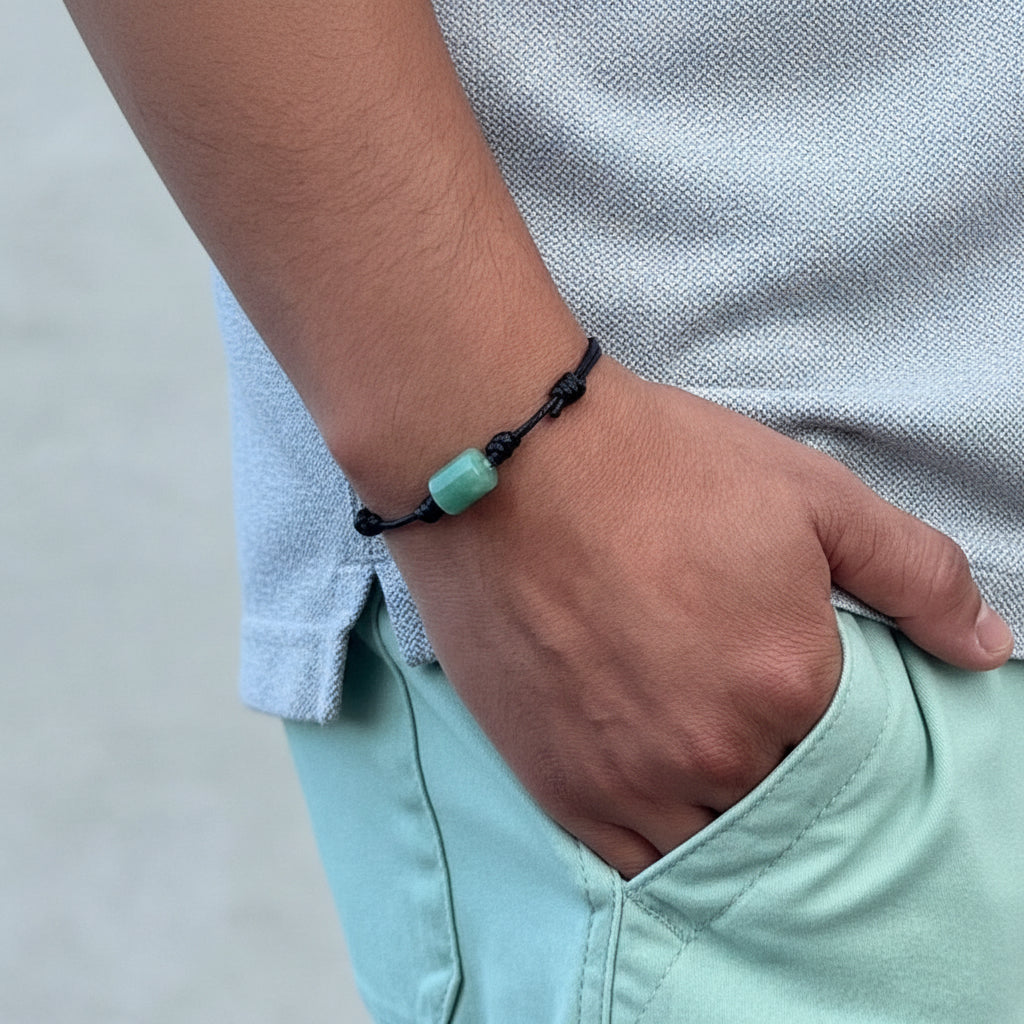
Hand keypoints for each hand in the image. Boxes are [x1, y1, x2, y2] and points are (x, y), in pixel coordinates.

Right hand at [383, 358, 1013, 877]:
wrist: (506, 462)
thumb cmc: (655, 465)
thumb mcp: (808, 492)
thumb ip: (914, 573)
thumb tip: (992, 647)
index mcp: (787, 682)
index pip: (847, 746)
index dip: (822, 708)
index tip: (785, 668)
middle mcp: (712, 753)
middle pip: (778, 797)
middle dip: (773, 755)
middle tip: (733, 696)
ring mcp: (628, 779)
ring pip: (708, 839)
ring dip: (715, 802)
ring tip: (695, 742)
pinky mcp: (556, 785)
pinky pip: (630, 858)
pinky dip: (656, 835)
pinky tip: (653, 785)